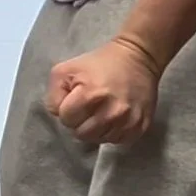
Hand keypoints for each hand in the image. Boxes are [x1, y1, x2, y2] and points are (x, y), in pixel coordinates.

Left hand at [45, 36, 160, 145]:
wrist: (140, 55)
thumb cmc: (101, 62)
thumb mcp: (67, 70)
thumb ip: (54, 96)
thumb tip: (59, 116)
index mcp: (91, 95)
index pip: (66, 120)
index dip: (69, 108)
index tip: (78, 97)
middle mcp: (111, 112)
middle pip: (82, 134)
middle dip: (82, 121)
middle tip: (90, 105)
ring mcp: (128, 121)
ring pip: (100, 139)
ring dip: (98, 128)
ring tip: (104, 109)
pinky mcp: (140, 126)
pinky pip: (118, 140)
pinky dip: (114, 131)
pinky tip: (116, 116)